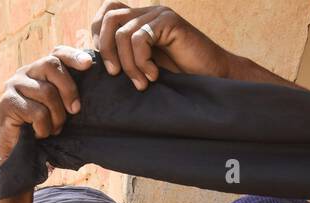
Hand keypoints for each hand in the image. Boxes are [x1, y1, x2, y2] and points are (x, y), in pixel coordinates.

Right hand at [0, 46, 95, 162]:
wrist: (18, 155)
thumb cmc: (43, 131)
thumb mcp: (60, 109)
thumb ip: (69, 94)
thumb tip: (90, 77)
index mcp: (39, 71)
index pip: (56, 53)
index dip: (72, 56)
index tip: (88, 64)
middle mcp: (24, 73)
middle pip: (51, 65)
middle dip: (68, 89)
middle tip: (74, 111)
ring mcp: (13, 85)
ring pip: (46, 92)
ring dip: (56, 117)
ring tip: (53, 129)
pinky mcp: (7, 102)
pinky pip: (36, 112)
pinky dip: (43, 128)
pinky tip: (38, 134)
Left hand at [91, 2, 230, 89]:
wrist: (213, 78)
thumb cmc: (181, 78)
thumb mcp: (145, 67)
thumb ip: (125, 57)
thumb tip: (95, 59)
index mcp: (140, 20)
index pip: (106, 12)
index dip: (98, 36)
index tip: (108, 64)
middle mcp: (148, 12)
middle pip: (109, 18)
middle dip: (106, 50)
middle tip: (115, 75)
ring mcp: (159, 14)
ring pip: (123, 33)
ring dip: (127, 64)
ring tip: (141, 83)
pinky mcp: (169, 22)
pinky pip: (140, 39)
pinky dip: (141, 62)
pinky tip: (153, 76)